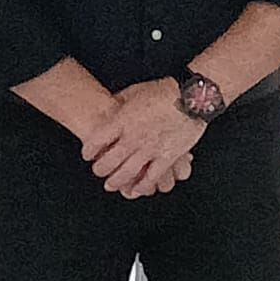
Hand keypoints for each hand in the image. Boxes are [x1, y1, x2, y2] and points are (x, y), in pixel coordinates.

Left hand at [81, 79, 204, 198]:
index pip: (96, 141)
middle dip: (100, 170)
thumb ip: (120, 102)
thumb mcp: (135, 91)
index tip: (88, 155)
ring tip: (111, 185)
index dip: (89, 151)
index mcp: (122, 121)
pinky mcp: (167, 157)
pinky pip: (152, 178)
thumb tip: (111, 105)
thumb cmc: (164, 91)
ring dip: (116, 182)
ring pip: (127, 173)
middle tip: (99, 171)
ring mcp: (150, 149)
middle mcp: (133, 138)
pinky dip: (143, 186)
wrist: (191, 97)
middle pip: (108, 162)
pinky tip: (138, 189)